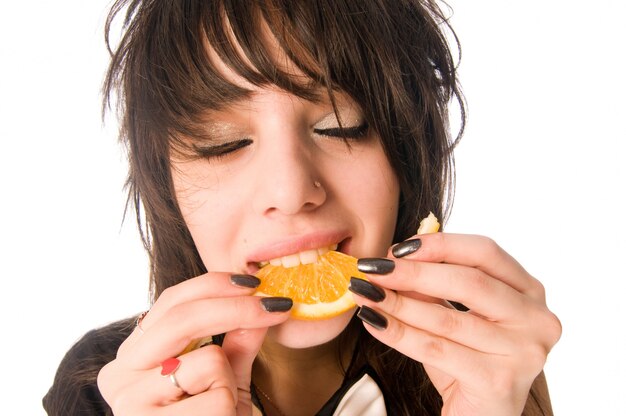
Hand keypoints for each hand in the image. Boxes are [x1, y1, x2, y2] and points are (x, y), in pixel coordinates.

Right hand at [97, 273, 291, 414]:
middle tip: (277, 306)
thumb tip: (260, 300)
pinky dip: (230, 410)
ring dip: (230, 382)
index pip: (171, 302)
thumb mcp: (225, 380)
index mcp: (132, 356)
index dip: (214, 285)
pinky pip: (218, 398)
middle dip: (238, 308)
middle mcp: (119, 375)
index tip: (255, 283)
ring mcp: (131, 404)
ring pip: (209, 360)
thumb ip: (237, 342)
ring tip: (218, 408)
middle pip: (184, 318)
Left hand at [351, 233, 561, 415]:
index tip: (399, 247)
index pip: (486, 252)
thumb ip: (432, 287)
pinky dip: (398, 333)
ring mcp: (523, 352)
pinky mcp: (498, 382)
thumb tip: (392, 259)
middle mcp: (536, 319)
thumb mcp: (452, 315)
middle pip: (469, 282)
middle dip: (414, 272)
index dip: (440, 245)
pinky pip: (435, 349)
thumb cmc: (468, 361)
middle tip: (374, 268)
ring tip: (365, 292)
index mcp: (530, 292)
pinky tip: (373, 321)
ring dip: (398, 302)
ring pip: (447, 318)